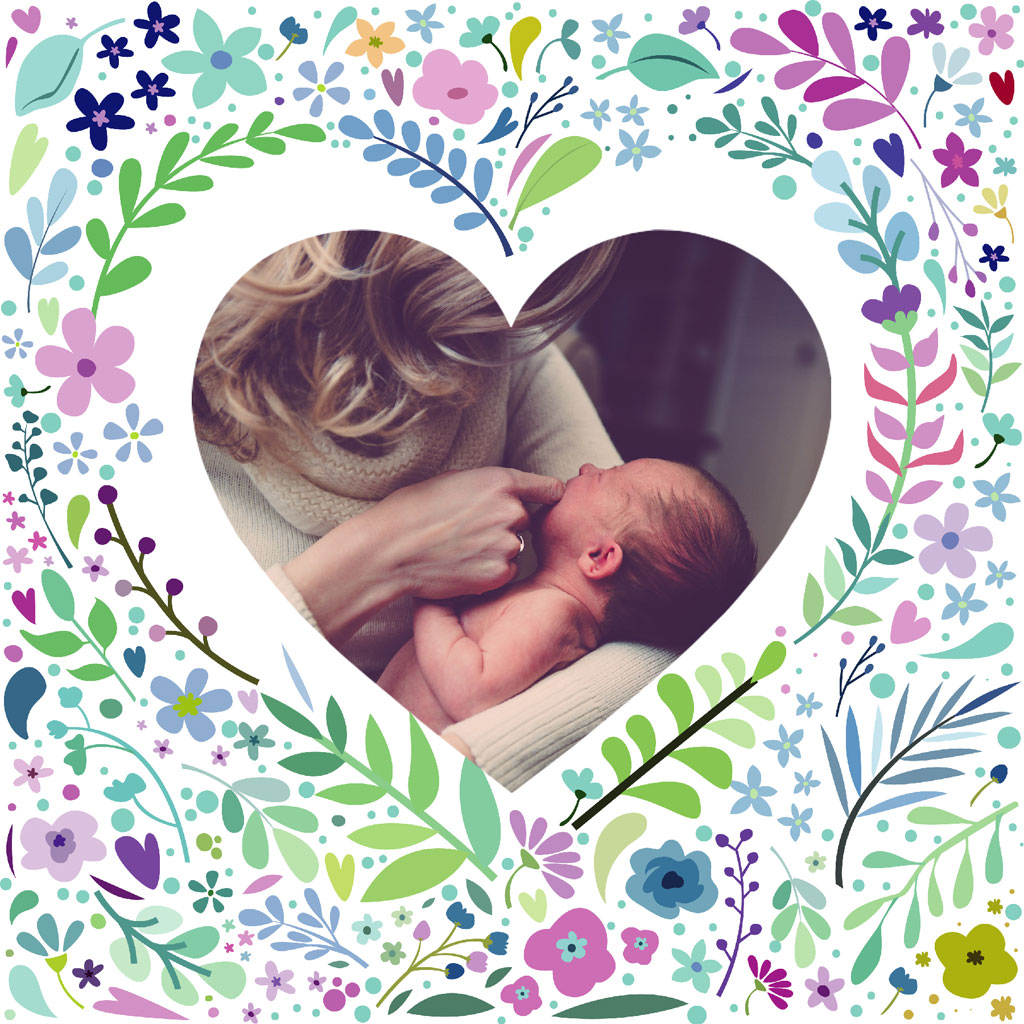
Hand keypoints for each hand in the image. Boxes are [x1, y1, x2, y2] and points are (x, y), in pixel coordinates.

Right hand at [283, 467, 562, 646]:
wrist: (391, 550)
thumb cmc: (412, 510)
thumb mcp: (452, 479)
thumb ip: (487, 485)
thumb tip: (505, 491)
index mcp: (500, 481)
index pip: (548, 487)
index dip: (547, 494)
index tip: (547, 500)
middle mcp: (510, 510)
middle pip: (524, 519)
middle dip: (505, 524)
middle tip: (470, 530)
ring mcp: (506, 544)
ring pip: (514, 547)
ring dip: (497, 549)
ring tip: (461, 549)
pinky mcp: (498, 573)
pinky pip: (506, 571)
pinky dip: (490, 571)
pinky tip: (462, 566)